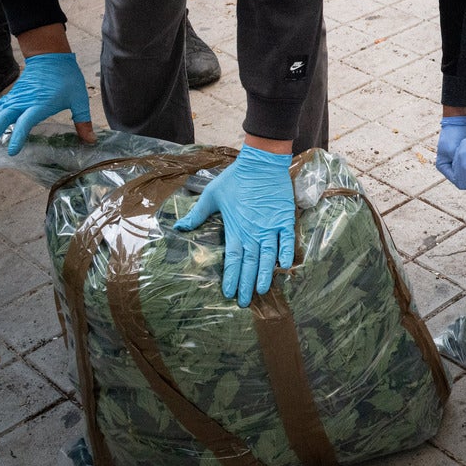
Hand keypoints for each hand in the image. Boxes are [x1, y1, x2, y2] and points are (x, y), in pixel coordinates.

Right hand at [0, 52, 91, 153]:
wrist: (51, 56)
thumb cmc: (66, 77)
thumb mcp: (79, 98)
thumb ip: (83, 121)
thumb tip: (91, 141)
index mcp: (40, 103)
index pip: (25, 122)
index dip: (18, 136)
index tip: (12, 151)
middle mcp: (23, 101)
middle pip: (2, 118)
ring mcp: (15, 97)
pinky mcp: (11, 95)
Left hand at [174, 143, 295, 306]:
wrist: (261, 163)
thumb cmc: (235, 179)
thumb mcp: (211, 195)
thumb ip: (196, 214)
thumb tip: (178, 227)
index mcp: (235, 228)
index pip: (232, 259)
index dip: (231, 278)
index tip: (228, 293)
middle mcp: (253, 232)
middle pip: (250, 263)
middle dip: (246, 284)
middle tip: (244, 302)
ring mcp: (270, 226)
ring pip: (268, 256)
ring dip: (265, 274)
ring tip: (262, 290)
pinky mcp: (284, 218)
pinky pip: (287, 240)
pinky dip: (286, 253)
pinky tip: (285, 267)